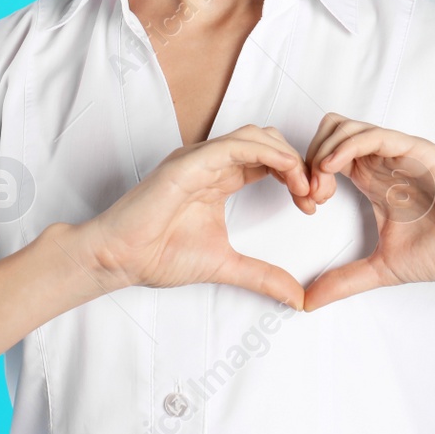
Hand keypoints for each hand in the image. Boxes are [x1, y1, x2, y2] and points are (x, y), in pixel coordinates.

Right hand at [73, 125, 310, 308]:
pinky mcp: (189, 162)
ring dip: (289, 158)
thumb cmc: (158, 256)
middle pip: (269, 141)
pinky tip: (288, 176)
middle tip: (316, 196)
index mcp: (219, 178)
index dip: (298, 176)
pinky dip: (269, 154)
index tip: (313, 205)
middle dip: (300, 164)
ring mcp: (200, 158)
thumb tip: (297, 297)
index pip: (270, 161)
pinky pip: (237, 144)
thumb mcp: (226, 266)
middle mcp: (211, 162)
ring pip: (257, 136)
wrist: (118, 258)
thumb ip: (262, 276)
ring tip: (304, 189)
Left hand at [300, 113, 434, 310]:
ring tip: (322, 189)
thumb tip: (306, 302)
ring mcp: (398, 153)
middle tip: (312, 196)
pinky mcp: (416, 151)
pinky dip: (345, 147)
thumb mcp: (383, 268)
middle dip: (309, 159)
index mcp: (374, 179)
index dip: (307, 176)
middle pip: (327, 133)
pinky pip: (372, 135)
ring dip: (322, 152)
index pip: (325, 156)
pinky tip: (332, 170)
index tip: (308, 209)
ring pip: (343, 126)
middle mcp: (383, 161)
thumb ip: (345, 281)